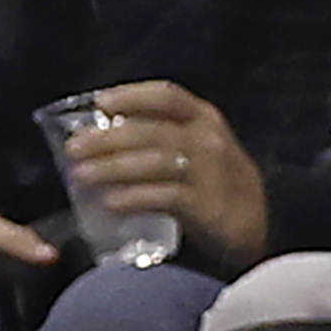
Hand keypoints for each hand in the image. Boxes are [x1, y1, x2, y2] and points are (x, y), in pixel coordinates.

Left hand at [64, 82, 267, 264]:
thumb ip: (167, 137)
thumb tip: (107, 131)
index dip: (130, 97)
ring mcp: (212, 174)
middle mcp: (210, 141)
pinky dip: (134, 198)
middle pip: (149, 132)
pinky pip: (164, 197)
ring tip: (82, 176)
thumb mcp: (202, 151)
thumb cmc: (219, 188)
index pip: (166, 96)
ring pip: (153, 162)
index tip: (100, 104)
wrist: (256, 234)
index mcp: (207, 120)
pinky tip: (111, 202)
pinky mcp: (209, 207)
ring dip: (112, 169)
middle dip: (106, 140)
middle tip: (74, 150)